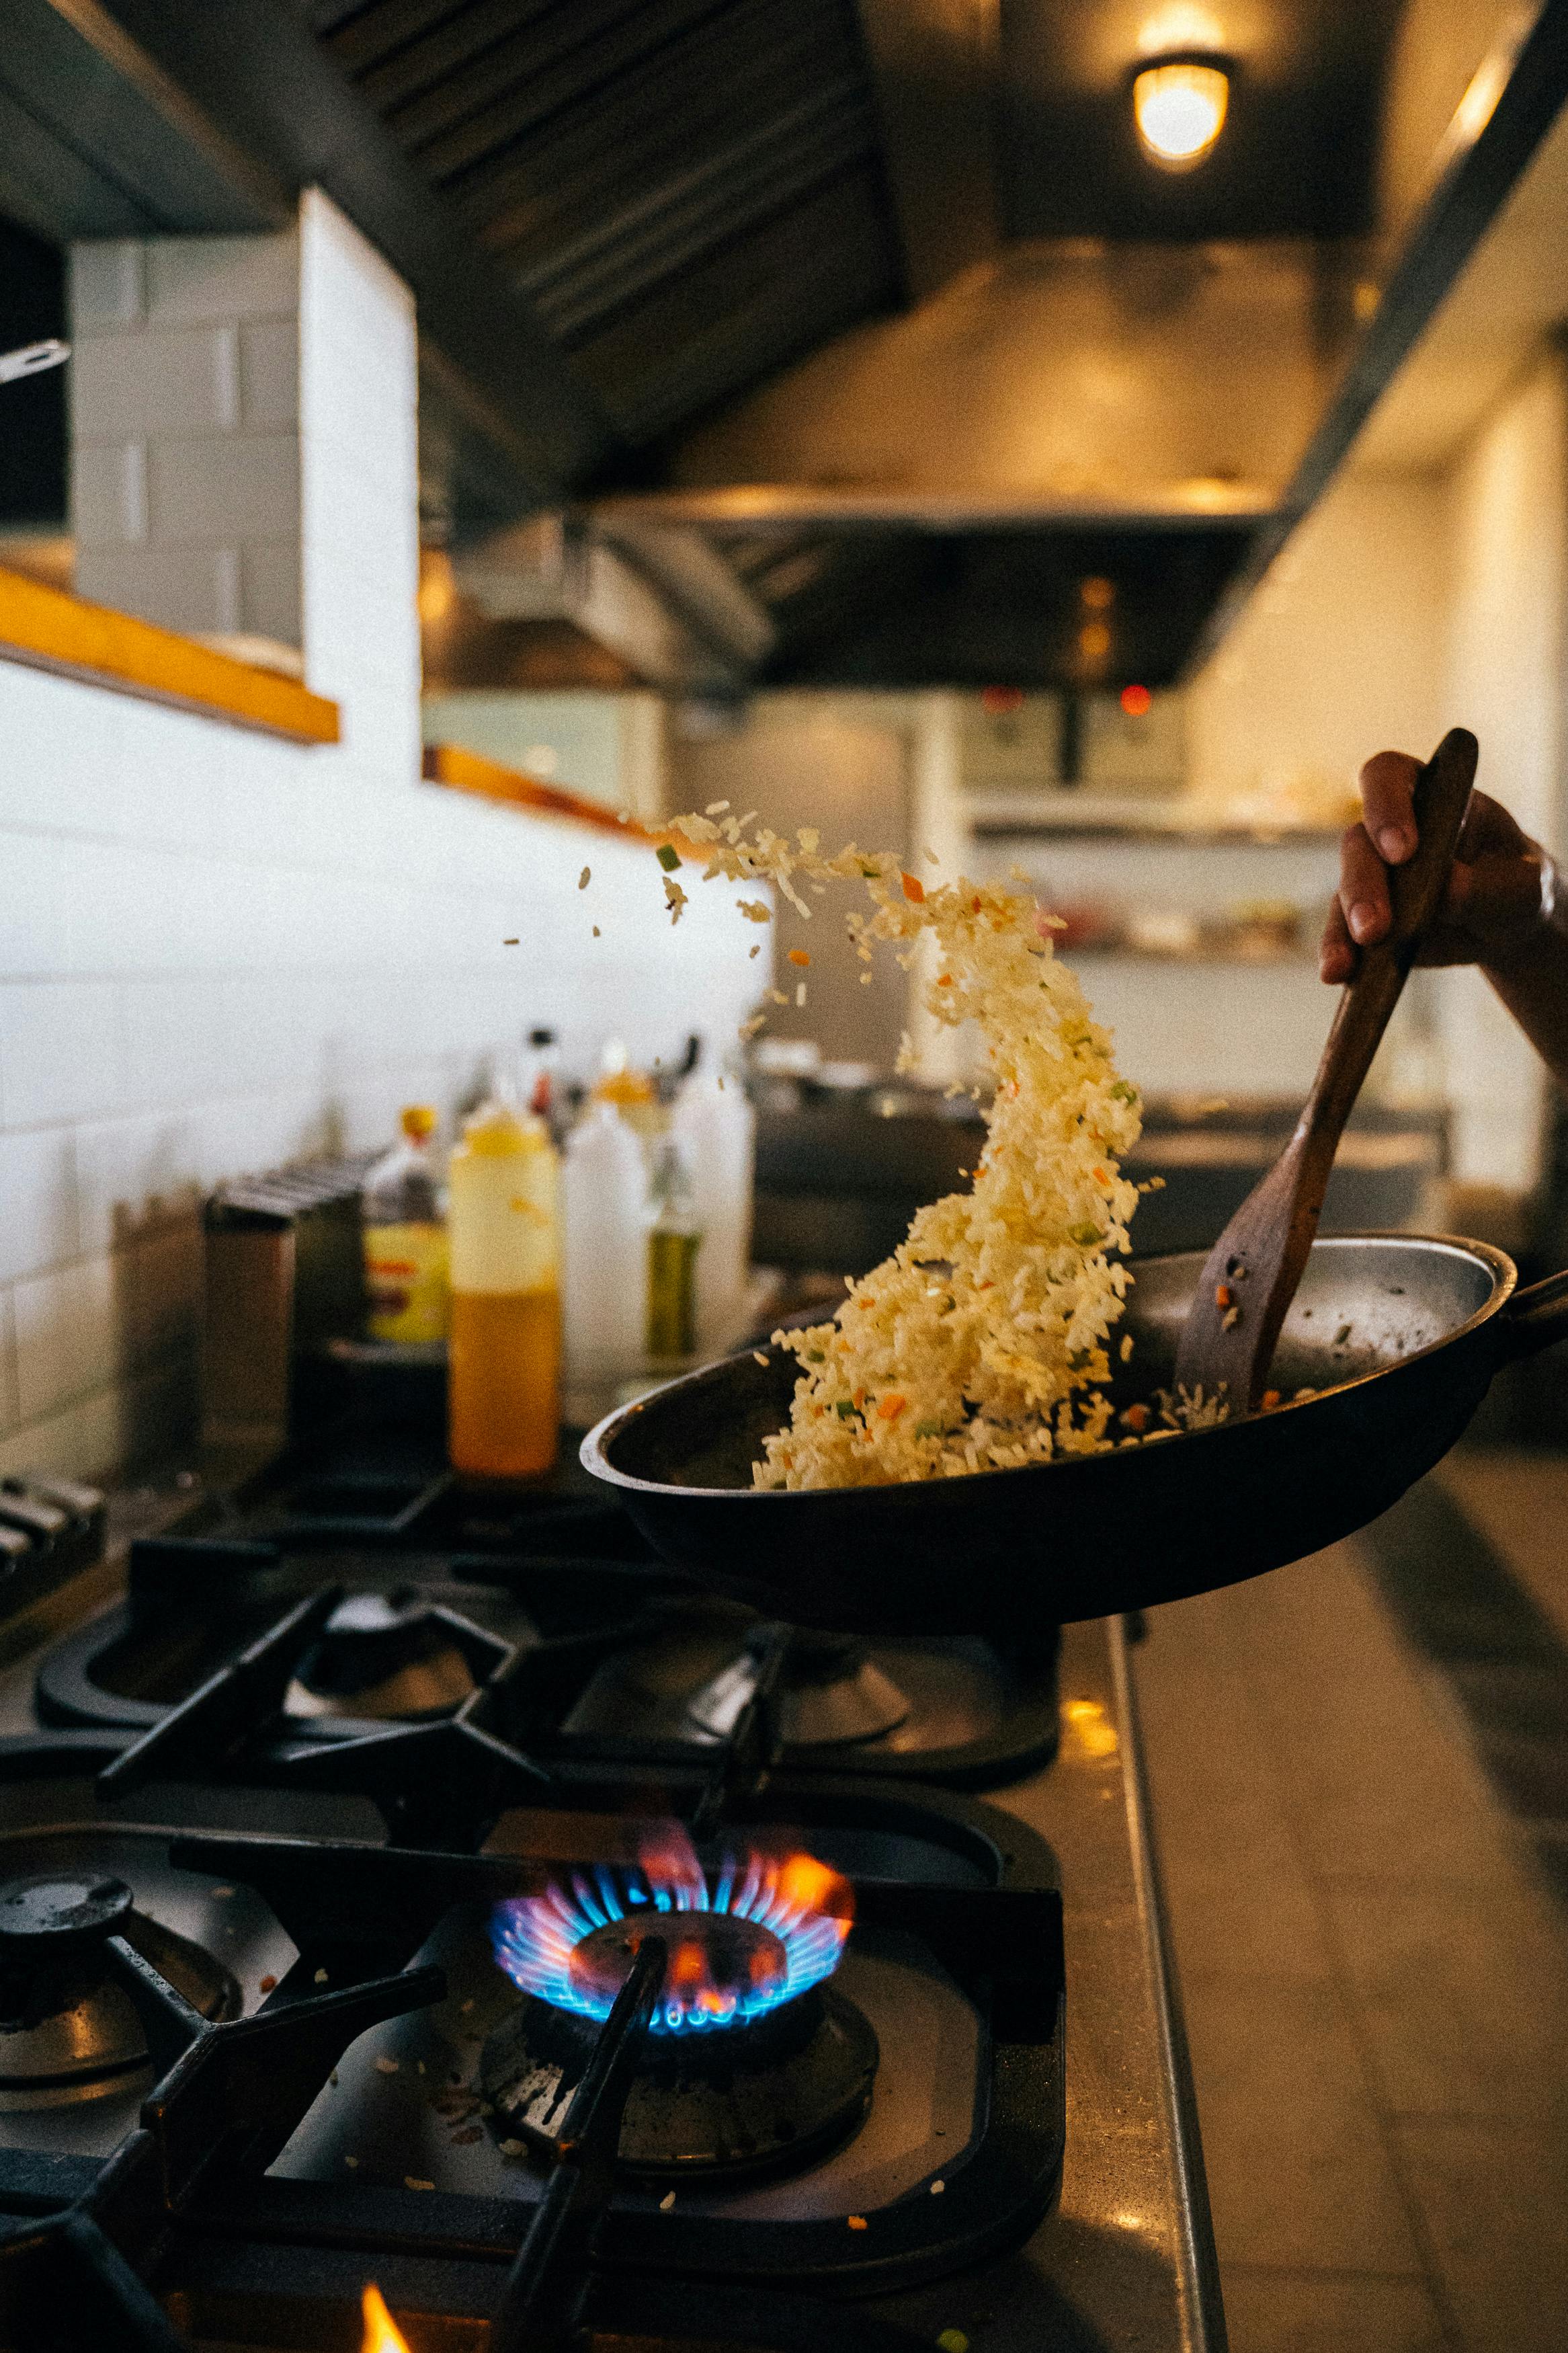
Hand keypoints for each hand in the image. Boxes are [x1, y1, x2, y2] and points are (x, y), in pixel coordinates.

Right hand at [1319, 750, 1554, 982]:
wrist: (1504, 924)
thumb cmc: (1515, 886)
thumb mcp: (1522, 886)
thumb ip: (1488, 887)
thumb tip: (1444, 892)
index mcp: (1429, 796)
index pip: (1389, 776)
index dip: (1386, 806)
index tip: (1402, 850)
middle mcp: (1390, 829)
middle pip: (1358, 841)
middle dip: (1364, 885)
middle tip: (1377, 926)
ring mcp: (1372, 875)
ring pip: (1344, 889)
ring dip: (1346, 924)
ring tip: (1357, 957)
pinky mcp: (1361, 917)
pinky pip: (1340, 932)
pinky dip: (1337, 952)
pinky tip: (1337, 973)